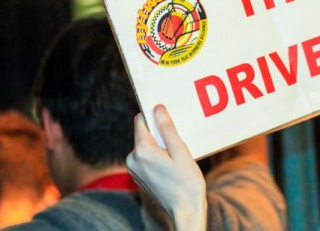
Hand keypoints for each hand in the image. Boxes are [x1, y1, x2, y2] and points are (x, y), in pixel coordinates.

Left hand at [127, 106, 206, 230]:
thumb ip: (167, 128)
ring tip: (175, 157)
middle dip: (159, 134)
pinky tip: (170, 166)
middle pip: (143, 133)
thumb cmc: (186, 182)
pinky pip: (145, 158)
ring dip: (158, 146)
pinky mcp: (137, 176)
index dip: (154, 116)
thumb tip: (157, 108)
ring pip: (145, 146)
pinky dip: (156, 157)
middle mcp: (132, 159)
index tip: (168, 119)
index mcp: (142, 150)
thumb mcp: (180, 151)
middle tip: (177, 144)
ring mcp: (133, 169)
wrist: (185, 211)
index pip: (141, 120)